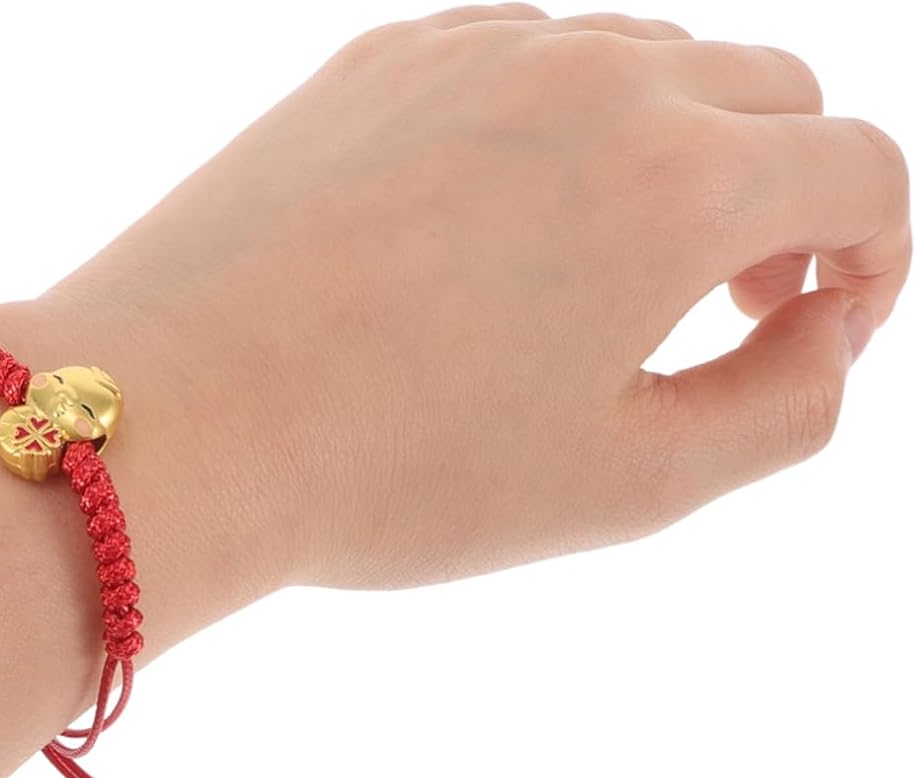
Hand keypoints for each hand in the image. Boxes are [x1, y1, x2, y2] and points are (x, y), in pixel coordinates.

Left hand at [0, 5, 909, 594]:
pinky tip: (493, 230)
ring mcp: (474, 51)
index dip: (872, 258)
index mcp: (680, 178)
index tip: (814, 327)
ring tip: (605, 276)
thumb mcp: (630, 486)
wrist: (173, 423)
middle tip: (727, 304)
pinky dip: (549, 132)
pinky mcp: (375, 61)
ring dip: (668, 156)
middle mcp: (592, 76)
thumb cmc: (394, 474)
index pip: (861, 170)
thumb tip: (826, 327)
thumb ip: (785, 406)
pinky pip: (514, 65)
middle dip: (783, 197)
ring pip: (640, 66)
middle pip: (766, 97)